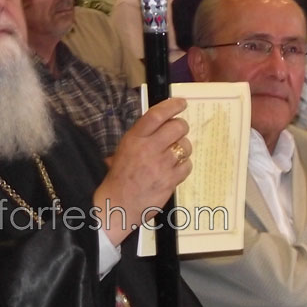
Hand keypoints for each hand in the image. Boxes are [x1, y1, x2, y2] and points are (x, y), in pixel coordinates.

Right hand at [94, 97, 191, 245]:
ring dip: (182, 148)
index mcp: (135, 138)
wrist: (118, 203)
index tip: (181, 102)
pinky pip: (187, 165)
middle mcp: (149, 149)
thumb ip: (143, 135)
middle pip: (178, 127)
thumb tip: (163, 121)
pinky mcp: (171, 180)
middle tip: (177, 132)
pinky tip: (173, 170)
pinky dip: (183, 166)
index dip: (172, 105)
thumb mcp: (124, 149)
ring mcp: (162, 165)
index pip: (157, 115)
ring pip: (185, 146)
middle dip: (181, 127)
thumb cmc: (120, 176)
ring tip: (172, 155)